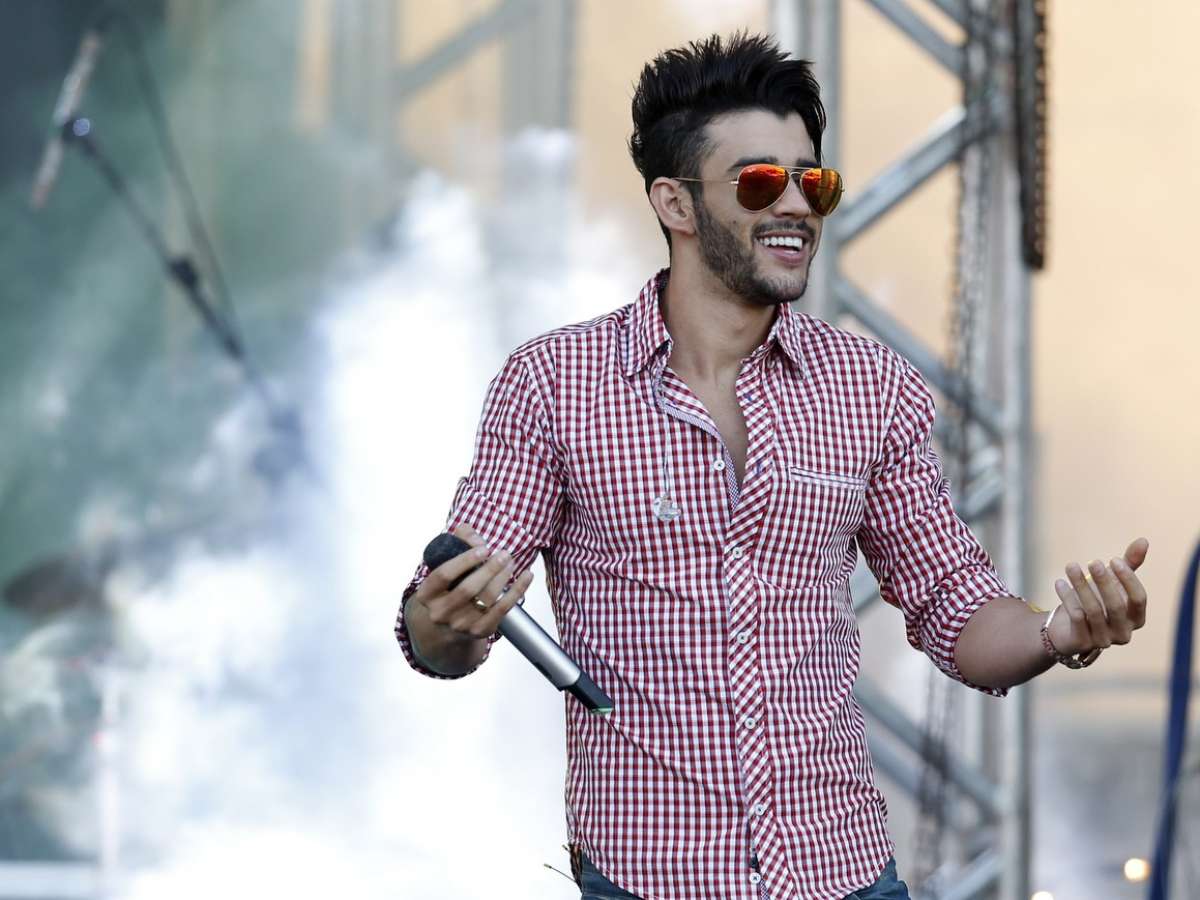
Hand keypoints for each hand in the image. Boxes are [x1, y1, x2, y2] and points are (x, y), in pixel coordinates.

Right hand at [409, 523, 533, 639]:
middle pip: (467, 589)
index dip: (464, 560)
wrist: (447, 626)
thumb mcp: (445, 566)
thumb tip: (475, 538)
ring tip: (511, 562)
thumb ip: (458, 542)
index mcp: (426, 595)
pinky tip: (527, 576)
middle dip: (489, 569)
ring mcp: (460, 625)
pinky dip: (517, 591)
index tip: (484, 548)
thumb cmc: (449, 587)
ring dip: (503, 577)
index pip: (443, 575)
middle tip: (504, 553)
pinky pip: (502, 610)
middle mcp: (440, 613)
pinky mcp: (480, 631)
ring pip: (486, 599)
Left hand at [1047, 537, 1148, 655]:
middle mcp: (1124, 632)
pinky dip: (1067, 597)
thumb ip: (1128, 563)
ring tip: (1071, 566)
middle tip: (1092, 561)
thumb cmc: (1096, 599)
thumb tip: (1143, 540)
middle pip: (1117, 606)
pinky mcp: (1082, 642)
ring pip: (1094, 611)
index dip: (1128, 579)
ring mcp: (1103, 640)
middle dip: (1104, 582)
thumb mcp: (1112, 581)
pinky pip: (1076, 617)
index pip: (1139, 599)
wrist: (1066, 626)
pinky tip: (1059, 582)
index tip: (1113, 560)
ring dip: (1081, 585)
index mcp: (1136, 618)